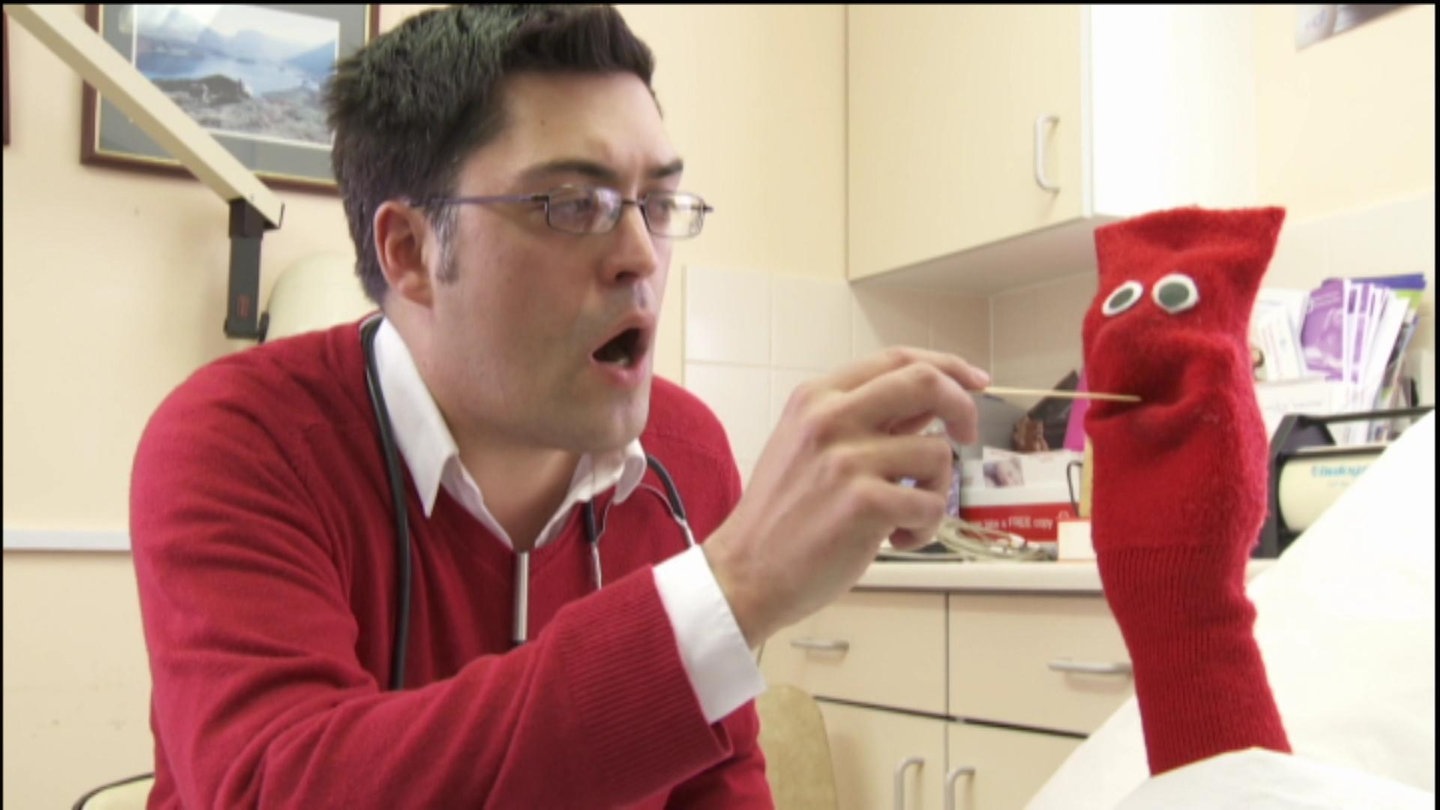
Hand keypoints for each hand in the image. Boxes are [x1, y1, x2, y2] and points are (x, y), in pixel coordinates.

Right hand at [703, 347, 988, 646]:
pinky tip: (896, 541)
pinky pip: (931, 505)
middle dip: (963, 407)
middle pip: (926, 382)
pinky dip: (924, 528)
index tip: (976, 382)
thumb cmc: (782, 515)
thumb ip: (864, 419)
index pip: (897, 359)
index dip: (948, 367)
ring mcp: (847, 459)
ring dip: (935, 490)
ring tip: (903, 517)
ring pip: (937, 453)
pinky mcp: (864, 502)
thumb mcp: (810, 446)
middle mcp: (830, 417)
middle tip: (967, 436)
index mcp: (817, 397)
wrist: (745, 572)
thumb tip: (932, 401)